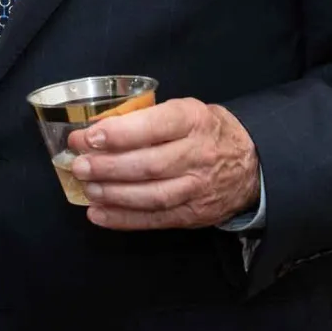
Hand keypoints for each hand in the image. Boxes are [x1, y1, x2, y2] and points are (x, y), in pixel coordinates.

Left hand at [66, 97, 260, 230]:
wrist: (252, 165)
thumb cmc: (207, 131)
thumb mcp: (188, 110)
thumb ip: (150, 118)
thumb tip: (99, 129)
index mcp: (194, 121)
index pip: (156, 126)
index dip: (121, 133)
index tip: (91, 136)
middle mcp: (198, 156)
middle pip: (149, 165)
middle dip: (109, 166)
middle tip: (79, 164)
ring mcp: (197, 189)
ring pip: (151, 196)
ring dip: (113, 194)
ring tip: (86, 187)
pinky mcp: (193, 215)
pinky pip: (155, 220)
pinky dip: (123, 220)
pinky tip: (98, 214)